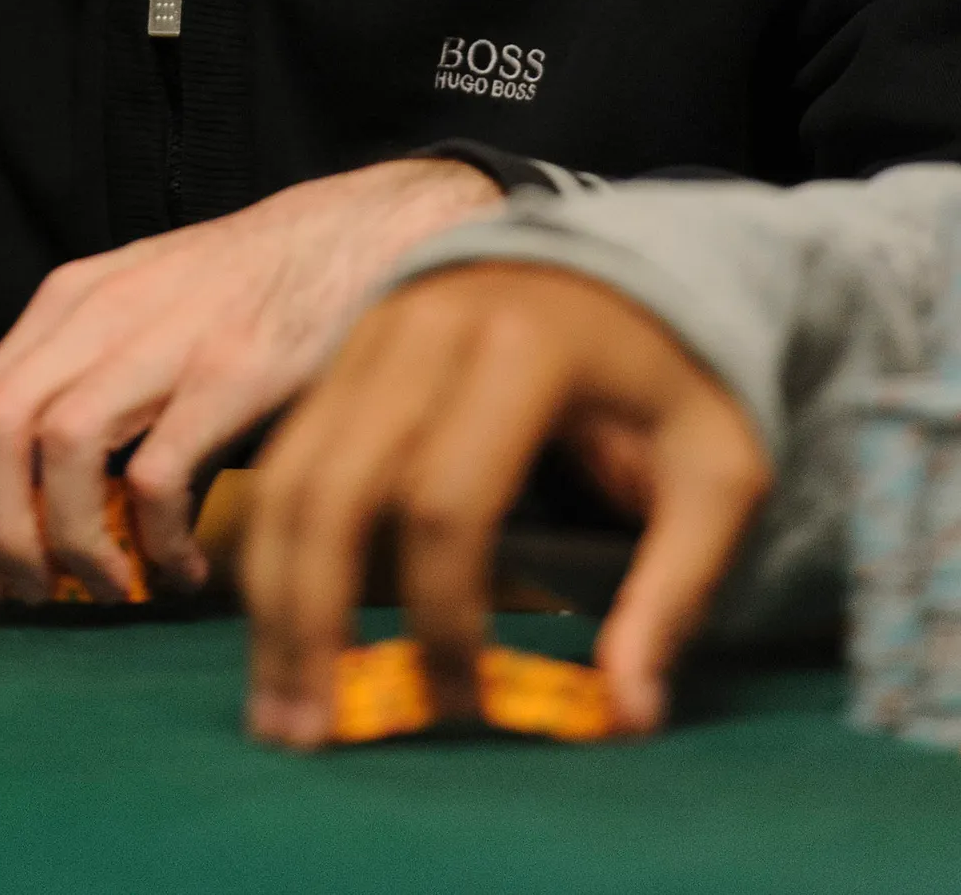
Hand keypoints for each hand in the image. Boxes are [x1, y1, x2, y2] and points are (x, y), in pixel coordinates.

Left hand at [0, 158, 501, 602]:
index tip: (0, 571)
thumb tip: (77, 518)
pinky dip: (156, 541)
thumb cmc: (254, 292)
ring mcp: (167, 336)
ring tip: (111, 590)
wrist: (359, 234)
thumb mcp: (151, 317)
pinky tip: (184, 568)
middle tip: (37, 596)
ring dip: (70, 542)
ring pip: (60, 450)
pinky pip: (158, 475)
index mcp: (72, 301)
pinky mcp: (234, 371)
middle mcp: (102, 311)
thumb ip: (102, 395)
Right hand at [243, 263, 771, 744]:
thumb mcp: (717, 469)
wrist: (625, 255)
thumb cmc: (676, 372)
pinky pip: (288, 454)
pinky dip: (274, 548)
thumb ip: (674, 588)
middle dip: (315, 617)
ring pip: (289, 472)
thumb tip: (627, 715)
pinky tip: (282, 628)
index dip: (445, 617)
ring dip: (272, 595)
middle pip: (338, 487)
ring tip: (280, 705)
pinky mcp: (347, 347)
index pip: (450, 503)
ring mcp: (374, 330)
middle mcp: (428, 327)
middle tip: (313, 734)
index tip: (464, 707)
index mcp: (526, 349)